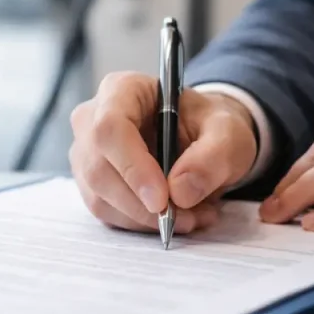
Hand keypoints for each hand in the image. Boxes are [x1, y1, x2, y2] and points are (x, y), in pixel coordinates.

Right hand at [69, 72, 257, 233]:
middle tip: (187, 216)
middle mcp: (92, 119)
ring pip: (100, 197)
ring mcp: (85, 152)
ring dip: (145, 218)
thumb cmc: (208, 125)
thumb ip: (212, 157)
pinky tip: (173, 216)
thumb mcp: (228, 132)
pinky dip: (140, 223)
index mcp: (122, 90)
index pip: (110, 127)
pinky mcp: (90, 183)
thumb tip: (180, 192)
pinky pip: (106, 212)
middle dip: (142, 204)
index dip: (132, 167)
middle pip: (99, 168)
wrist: (199, 137)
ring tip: (190, 216)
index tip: (162, 200)